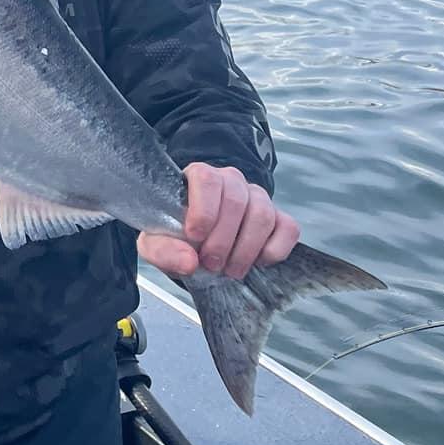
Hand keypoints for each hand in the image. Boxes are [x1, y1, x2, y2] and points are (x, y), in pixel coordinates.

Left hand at [136, 164, 299, 281]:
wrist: (195, 241)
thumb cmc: (174, 235)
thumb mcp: (155, 243)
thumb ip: (164, 250)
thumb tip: (189, 262)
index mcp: (198, 176)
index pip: (206, 179)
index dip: (203, 210)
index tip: (194, 237)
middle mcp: (230, 180)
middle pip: (236, 201)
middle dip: (223, 240)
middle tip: (210, 265)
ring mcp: (257, 196)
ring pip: (263, 215)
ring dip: (246, 249)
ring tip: (229, 269)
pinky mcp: (278, 217)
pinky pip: (288, 228)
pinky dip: (274, 250)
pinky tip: (256, 262)